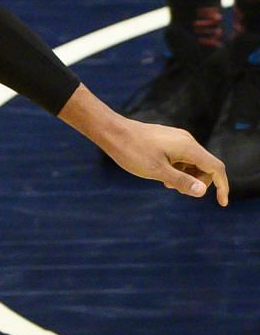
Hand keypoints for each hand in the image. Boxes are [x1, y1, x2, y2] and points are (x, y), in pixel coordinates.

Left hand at [101, 118, 229, 204]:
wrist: (112, 131)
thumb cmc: (131, 151)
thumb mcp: (156, 171)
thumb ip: (181, 181)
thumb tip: (203, 192)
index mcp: (188, 147)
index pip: (216, 168)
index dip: (222, 186)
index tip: (221, 203)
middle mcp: (187, 140)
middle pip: (206, 166)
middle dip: (197, 181)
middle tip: (175, 189)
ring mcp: (177, 138)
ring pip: (193, 162)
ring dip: (186, 176)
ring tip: (165, 182)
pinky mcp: (168, 139)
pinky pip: (182, 156)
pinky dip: (178, 168)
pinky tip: (161, 173)